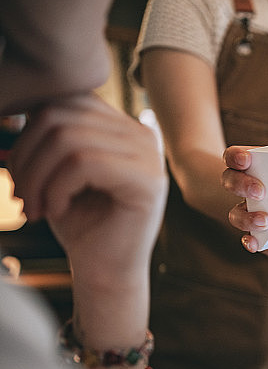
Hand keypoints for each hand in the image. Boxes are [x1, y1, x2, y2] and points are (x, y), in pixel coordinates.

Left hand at [8, 94, 166, 291]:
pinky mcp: (148, 181)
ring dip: (37, 176)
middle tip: (19, 194)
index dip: (28, 129)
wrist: (105, 271)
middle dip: (26, 156)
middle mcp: (142, 135)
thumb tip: (18, 100)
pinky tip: (55, 211)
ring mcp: (150, 156)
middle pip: (61, 116)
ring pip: (68, 139)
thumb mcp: (57, 168)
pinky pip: (85, 164)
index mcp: (122, 126)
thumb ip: (51, 132)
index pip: (67, 98)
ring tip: (33, 206)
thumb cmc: (80, 223)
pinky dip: (56, 189)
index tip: (17, 172)